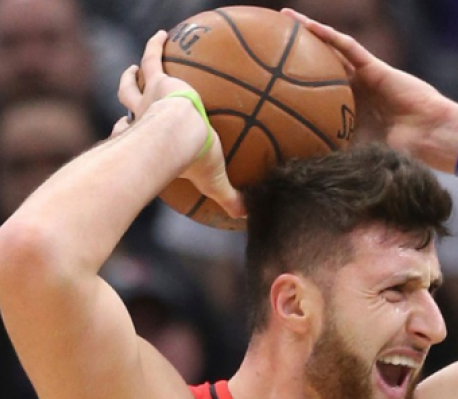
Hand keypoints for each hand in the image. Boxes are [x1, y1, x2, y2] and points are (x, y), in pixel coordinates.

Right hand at [115, 31, 243, 218]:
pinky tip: (165, 34)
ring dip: (133, 73)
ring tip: (138, 63)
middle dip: (128, 99)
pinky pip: (153, 56)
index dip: (125, 134)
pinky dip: (156, 45)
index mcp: (148, 144)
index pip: (131, 138)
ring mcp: (147, 100)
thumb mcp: (213, 181)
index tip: (123, 131)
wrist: (180, 135)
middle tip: (130, 89)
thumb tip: (245, 216)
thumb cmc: (193, 161)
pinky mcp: (159, 80)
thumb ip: (228, 196)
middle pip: (128, 108)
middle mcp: (141, 121)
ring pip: (133, 84)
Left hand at [282, 9, 457, 160]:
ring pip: (329, 51)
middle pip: (317, 69)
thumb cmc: (400, 154)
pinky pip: (347, 46)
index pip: (315, 99)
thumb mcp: (356, 156)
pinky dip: (327, 35)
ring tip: (282, 21)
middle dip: (293, 58)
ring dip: (306, 34)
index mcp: (347, 115)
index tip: (265, 90)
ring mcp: (363, 78)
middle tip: (264, 48)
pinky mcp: (374, 67)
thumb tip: (295, 169)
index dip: (292, 92)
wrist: (430, 138)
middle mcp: (352, 93)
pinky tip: (307, 25)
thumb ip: (330, 154)